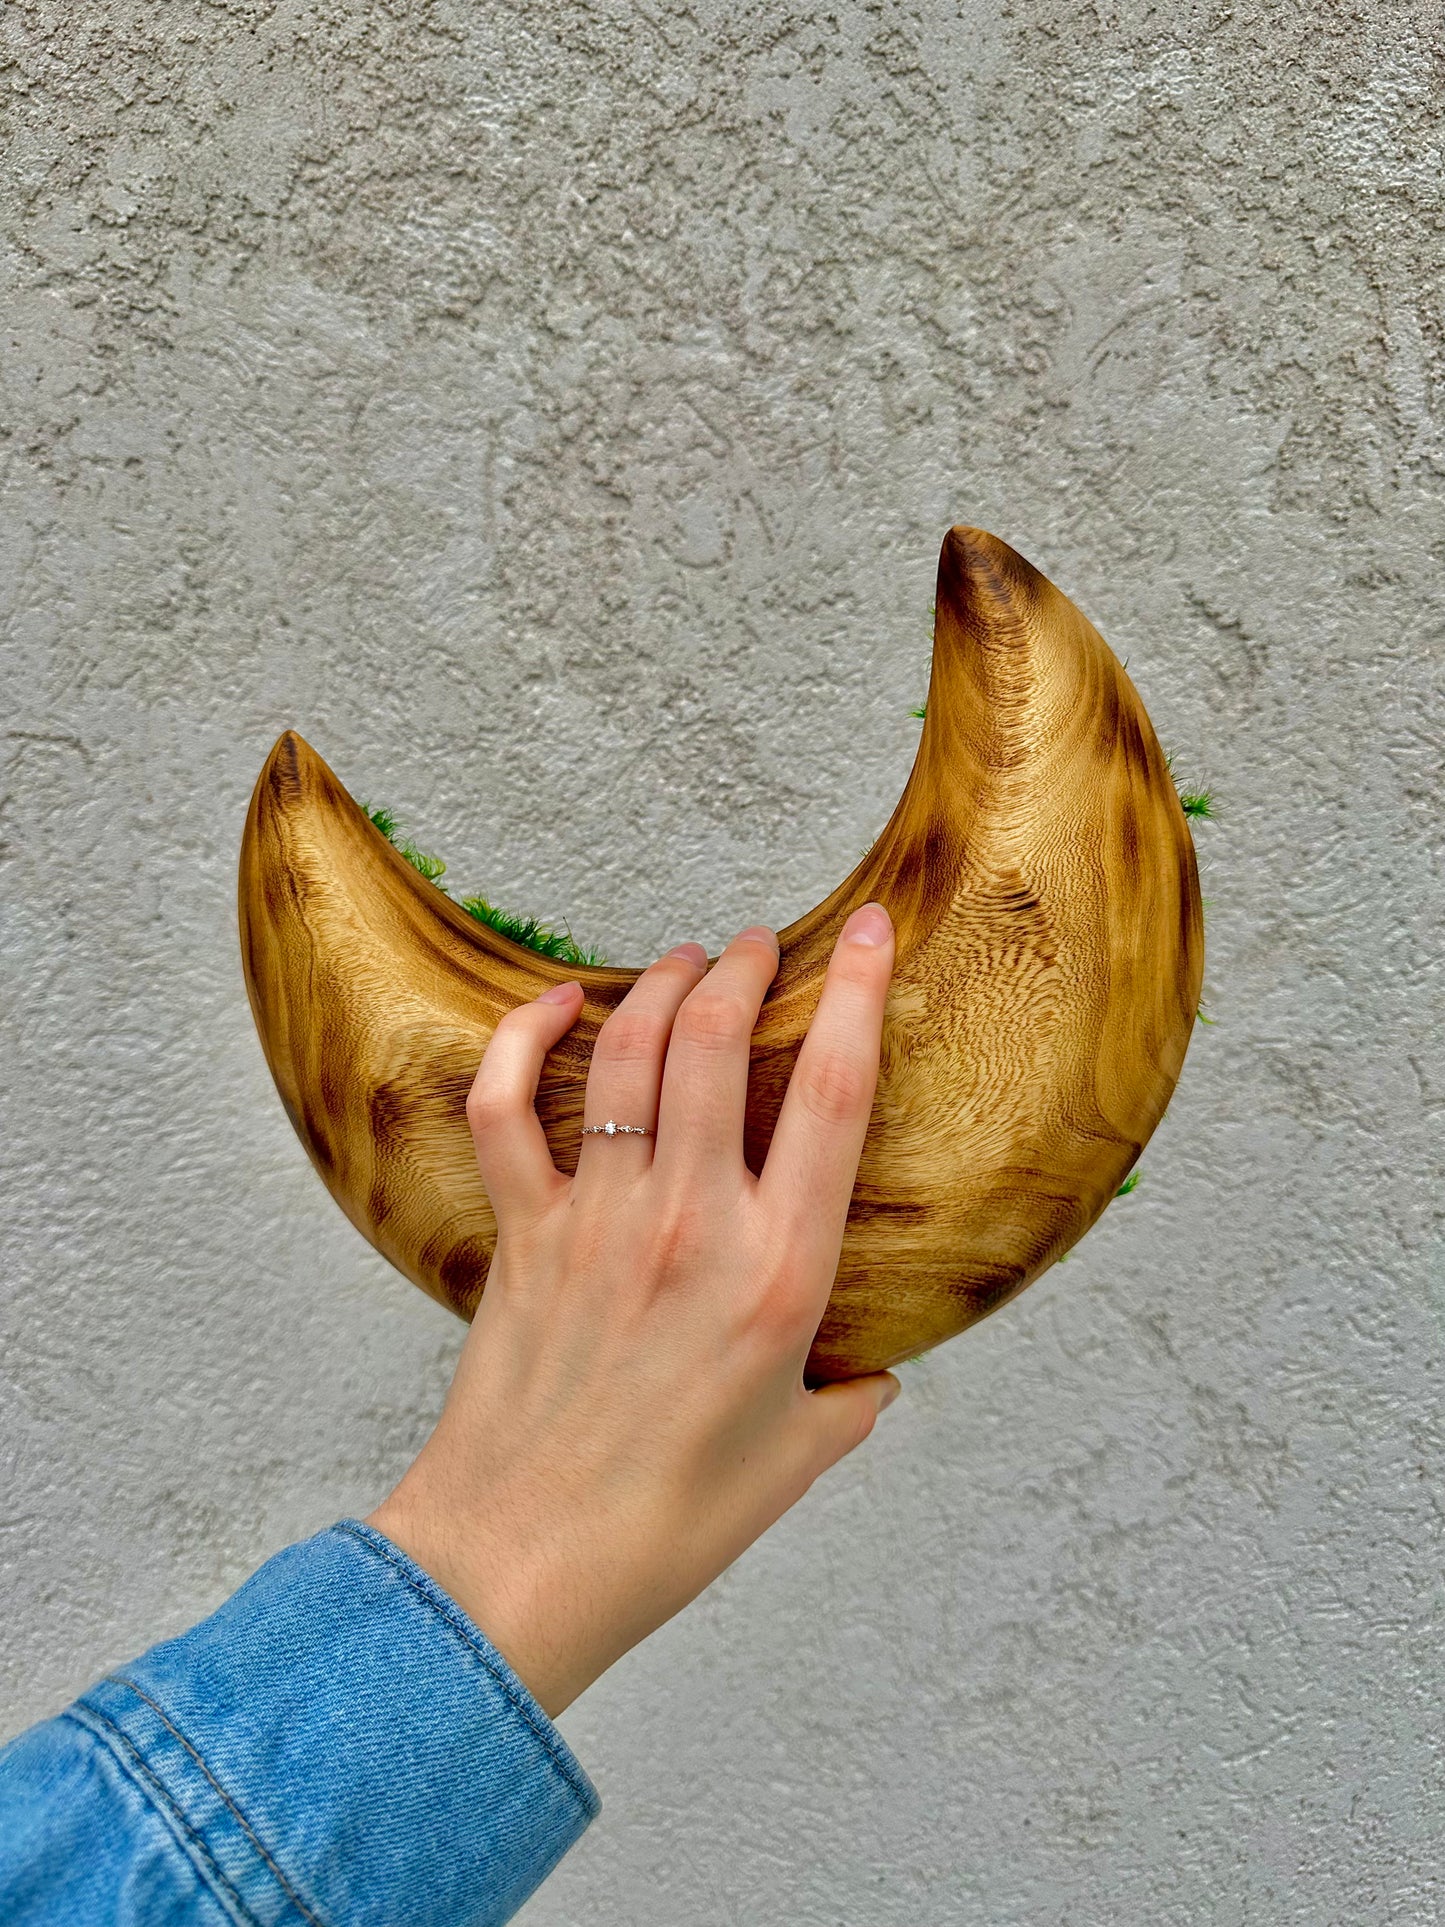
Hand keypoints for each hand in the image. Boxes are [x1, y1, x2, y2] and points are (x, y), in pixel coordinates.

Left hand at [367, 903, 900, 1718]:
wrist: (524, 1561)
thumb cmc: (667, 1524)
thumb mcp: (798, 1460)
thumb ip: (850, 1399)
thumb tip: (875, 1372)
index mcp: (780, 1274)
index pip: (835, 1097)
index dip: (860, 997)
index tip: (872, 933)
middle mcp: (690, 1224)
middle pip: (718, 1042)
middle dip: (746, 967)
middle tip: (761, 945)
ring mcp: (597, 1219)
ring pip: (625, 1053)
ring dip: (661, 985)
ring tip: (688, 961)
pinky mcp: (522, 1232)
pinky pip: (504, 1106)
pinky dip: (519, 1037)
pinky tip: (551, 1002)